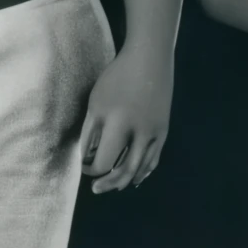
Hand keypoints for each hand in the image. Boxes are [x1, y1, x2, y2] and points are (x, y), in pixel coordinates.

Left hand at [79, 46, 173, 193]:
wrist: (150, 58)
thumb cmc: (118, 76)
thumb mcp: (97, 101)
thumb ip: (90, 131)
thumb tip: (87, 157)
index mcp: (117, 122)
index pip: (103, 160)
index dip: (91, 169)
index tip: (84, 166)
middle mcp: (138, 131)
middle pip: (123, 171)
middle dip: (107, 182)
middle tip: (95, 189)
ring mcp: (154, 132)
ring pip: (140, 169)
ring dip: (125, 181)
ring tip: (112, 186)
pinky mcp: (163, 130)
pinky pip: (153, 159)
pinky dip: (143, 172)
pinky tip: (134, 178)